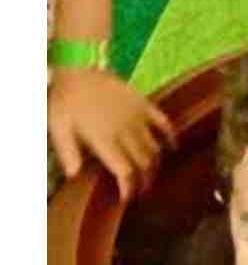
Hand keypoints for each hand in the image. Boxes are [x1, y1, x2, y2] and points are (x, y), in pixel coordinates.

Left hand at [48, 69, 176, 200]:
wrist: (81, 65)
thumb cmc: (65, 98)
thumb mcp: (57, 126)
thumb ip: (67, 152)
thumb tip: (74, 175)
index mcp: (106, 140)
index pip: (125, 172)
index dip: (129, 189)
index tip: (127, 198)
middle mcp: (126, 133)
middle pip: (143, 164)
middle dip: (144, 181)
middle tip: (140, 190)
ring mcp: (138, 119)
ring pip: (154, 149)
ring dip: (155, 165)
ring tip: (151, 174)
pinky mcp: (145, 105)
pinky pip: (163, 123)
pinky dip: (170, 137)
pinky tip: (173, 147)